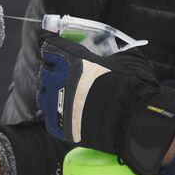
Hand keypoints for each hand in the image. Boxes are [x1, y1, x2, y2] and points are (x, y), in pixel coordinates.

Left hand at [37, 35, 174, 174]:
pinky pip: (50, 118)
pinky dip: (57, 116)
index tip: (55, 50)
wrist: (131, 120)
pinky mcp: (60, 126)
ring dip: (50, 94)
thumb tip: (117, 55)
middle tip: (61, 74)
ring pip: (43, 96)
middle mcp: (60, 81)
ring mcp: (57, 104)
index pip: (53, 49)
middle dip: (52, 72)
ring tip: (60, 96)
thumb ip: (117, 55)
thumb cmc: (132, 86)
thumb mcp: (129, 59)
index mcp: (74, 61)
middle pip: (45, 72)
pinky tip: (66, 115)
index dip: (54, 49)